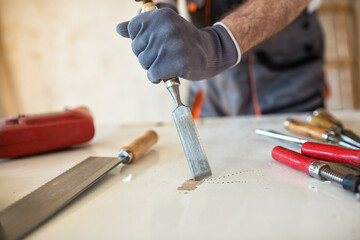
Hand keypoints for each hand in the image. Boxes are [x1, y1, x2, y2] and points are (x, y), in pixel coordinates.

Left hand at [116, 8, 238, 82]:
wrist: (210, 53)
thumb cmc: (183, 41)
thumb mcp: (163, 28)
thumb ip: (140, 28)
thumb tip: (118, 29)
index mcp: (160, 16)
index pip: (133, 30)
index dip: (143, 41)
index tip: (157, 42)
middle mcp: (165, 27)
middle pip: (137, 49)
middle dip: (148, 56)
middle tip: (167, 53)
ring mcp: (171, 45)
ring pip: (144, 63)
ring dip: (154, 67)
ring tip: (170, 62)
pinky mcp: (177, 62)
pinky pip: (152, 75)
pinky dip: (158, 78)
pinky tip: (170, 72)